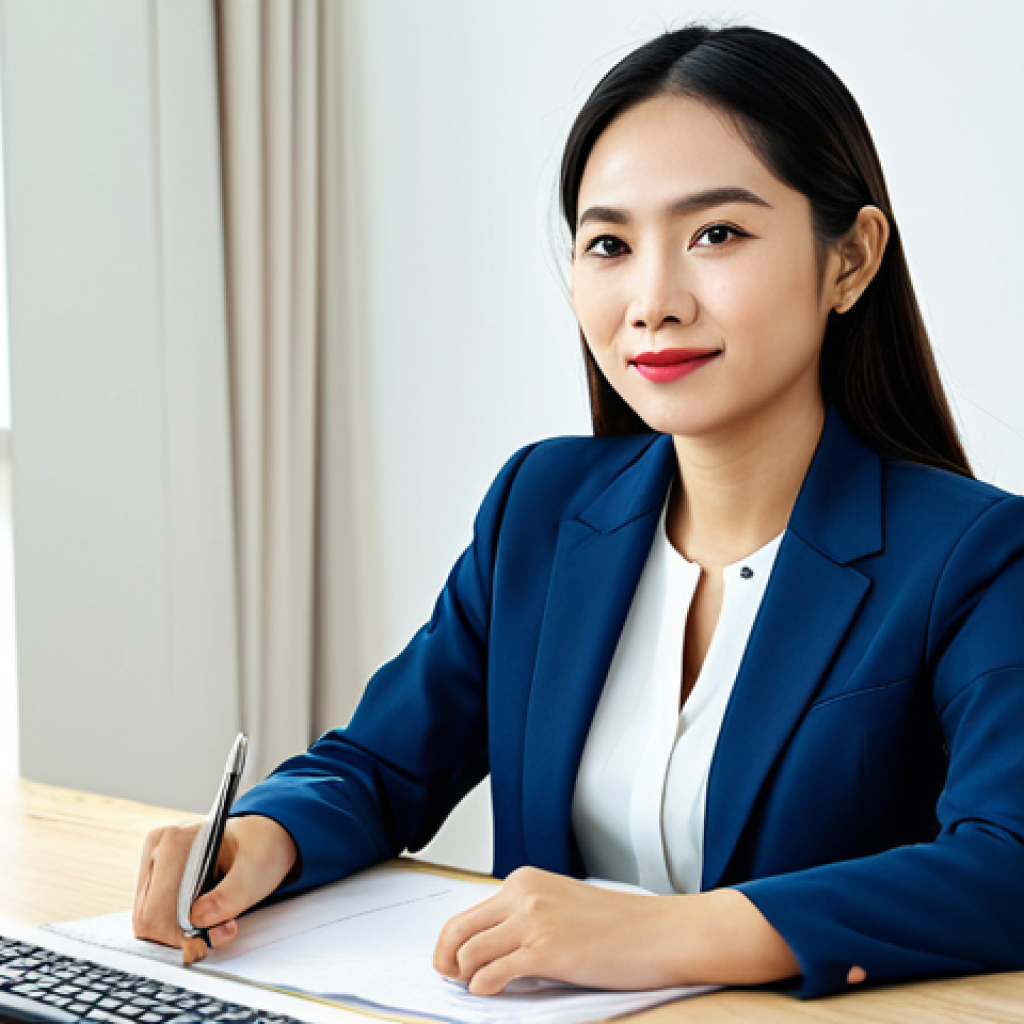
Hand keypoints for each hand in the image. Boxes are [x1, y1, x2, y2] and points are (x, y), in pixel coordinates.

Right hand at [132, 815, 297, 961]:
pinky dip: (176, 928)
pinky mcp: (156, 878)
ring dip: (179, 934)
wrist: (263, 838)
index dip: (178, 935)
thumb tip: (197, 918)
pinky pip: (154, 916)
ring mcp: (154, 863)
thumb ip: (230, 895)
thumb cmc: (260, 848)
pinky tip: (203, 919)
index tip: (207, 940)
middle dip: (180, 936)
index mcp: (175, 840)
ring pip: (149, 921)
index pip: (155, 909)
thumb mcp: (256, 869)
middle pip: (148, 918)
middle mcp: (157, 849)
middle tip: (217, 932)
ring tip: (215, 924)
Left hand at [433, 866, 799, 995]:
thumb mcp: (562, 906)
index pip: (467, 912)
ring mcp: (533, 921)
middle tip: (449, 980)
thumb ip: (526, 917)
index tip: (449, 963)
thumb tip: (490, 947)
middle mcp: (523, 895)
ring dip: (464, 976)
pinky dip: (483, 988)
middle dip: (445, 959)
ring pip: (469, 953)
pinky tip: (490, 993)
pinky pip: (492, 973)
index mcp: (525, 882)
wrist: (660, 932)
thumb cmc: (618, 925)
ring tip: (475, 989)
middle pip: (457, 929)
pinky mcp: (546, 950)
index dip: (450, 942)